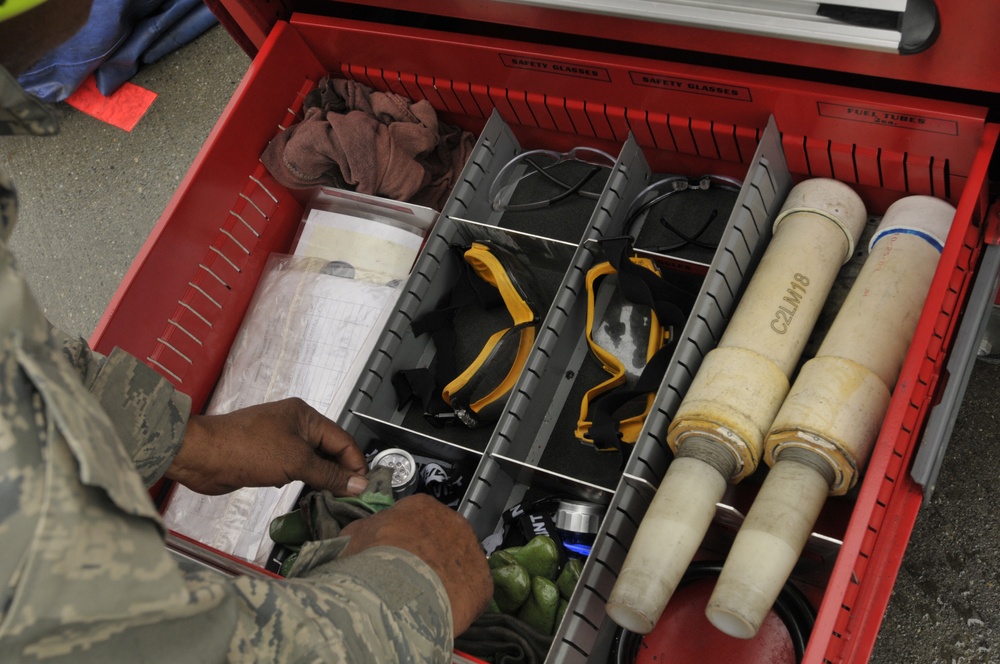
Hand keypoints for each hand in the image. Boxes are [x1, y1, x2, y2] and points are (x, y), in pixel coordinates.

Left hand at [166, 397, 367, 495]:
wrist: (202, 456)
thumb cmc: (246, 449)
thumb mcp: (296, 462)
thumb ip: (328, 474)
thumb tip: (357, 484)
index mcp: (305, 416)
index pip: (342, 440)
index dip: (355, 464)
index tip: (363, 488)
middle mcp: (295, 425)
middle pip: (329, 450)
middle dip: (339, 472)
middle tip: (350, 496)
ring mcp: (280, 441)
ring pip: (312, 461)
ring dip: (321, 478)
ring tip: (332, 497)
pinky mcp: (266, 457)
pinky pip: (294, 468)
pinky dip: (302, 480)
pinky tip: (304, 492)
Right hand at [341, 494, 492, 635]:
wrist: (400, 593)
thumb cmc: (374, 561)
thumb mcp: (354, 538)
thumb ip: (364, 531)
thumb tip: (363, 535)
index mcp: (421, 506)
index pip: (415, 516)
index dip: (402, 537)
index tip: (394, 553)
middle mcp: (452, 521)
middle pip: (440, 538)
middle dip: (426, 555)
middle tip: (408, 577)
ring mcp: (472, 550)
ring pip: (458, 563)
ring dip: (444, 576)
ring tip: (424, 597)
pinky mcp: (483, 582)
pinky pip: (470, 590)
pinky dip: (458, 599)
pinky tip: (441, 610)